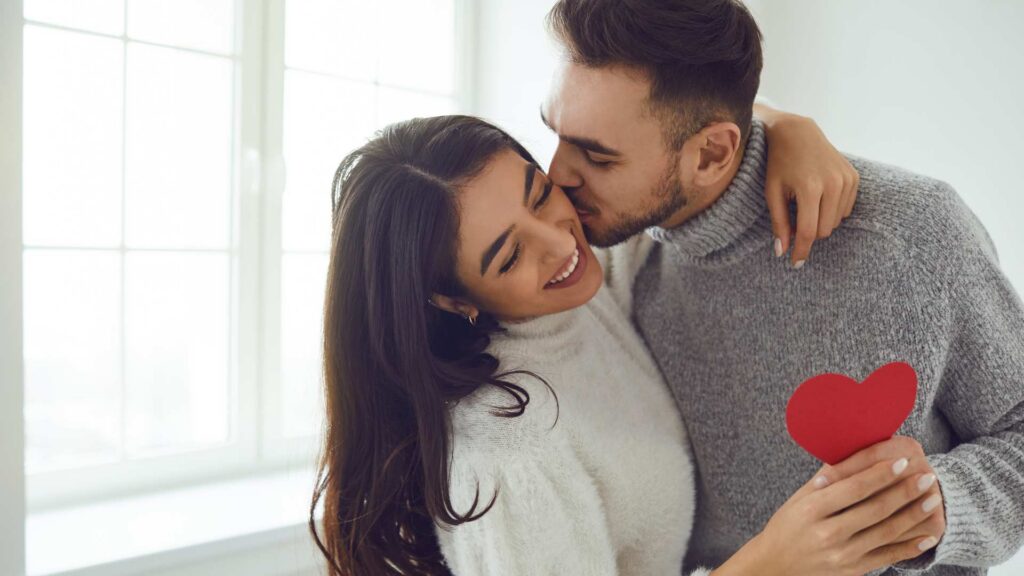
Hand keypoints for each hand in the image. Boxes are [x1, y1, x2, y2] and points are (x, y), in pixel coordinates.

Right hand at [713, 453, 942, 575]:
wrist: (775, 565)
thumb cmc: (787, 525)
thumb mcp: (799, 497)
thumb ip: (828, 479)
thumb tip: (858, 453)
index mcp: (811, 510)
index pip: (853, 489)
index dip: (880, 475)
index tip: (902, 461)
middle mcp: (827, 534)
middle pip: (874, 510)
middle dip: (904, 492)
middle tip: (928, 477)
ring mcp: (841, 555)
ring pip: (885, 533)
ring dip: (913, 516)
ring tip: (932, 499)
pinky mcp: (852, 570)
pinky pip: (887, 557)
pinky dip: (909, 547)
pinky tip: (928, 535)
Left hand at [758, 106, 859, 266]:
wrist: (797, 132)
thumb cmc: (779, 163)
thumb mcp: (773, 192)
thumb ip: (779, 223)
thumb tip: (781, 252)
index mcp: (810, 187)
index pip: (808, 231)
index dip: (801, 251)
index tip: (795, 264)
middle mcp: (833, 183)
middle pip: (823, 230)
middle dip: (808, 232)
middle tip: (793, 220)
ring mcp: (846, 180)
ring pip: (835, 222)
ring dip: (819, 221)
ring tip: (804, 204)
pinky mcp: (854, 177)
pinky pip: (844, 210)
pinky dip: (830, 211)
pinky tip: (818, 196)